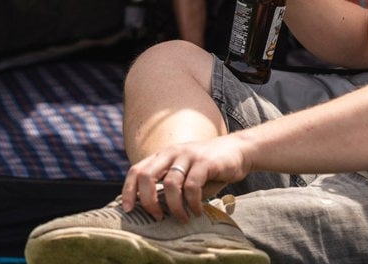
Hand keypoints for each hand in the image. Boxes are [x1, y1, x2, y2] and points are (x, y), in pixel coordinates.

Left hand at [120, 135, 251, 222]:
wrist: (239, 150)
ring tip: (183, 218)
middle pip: (146, 175)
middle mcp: (173, 152)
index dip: (128, 190)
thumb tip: (155, 210)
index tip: (129, 209)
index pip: (136, 170)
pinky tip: (198, 211)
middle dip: (147, 201)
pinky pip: (192, 186)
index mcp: (164, 155)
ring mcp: (188, 155)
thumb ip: (170, 187)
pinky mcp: (205, 162)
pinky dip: (192, 203)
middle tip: (157, 217)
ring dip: (174, 207)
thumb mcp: (186, 174)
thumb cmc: (210, 167)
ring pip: (170, 184)